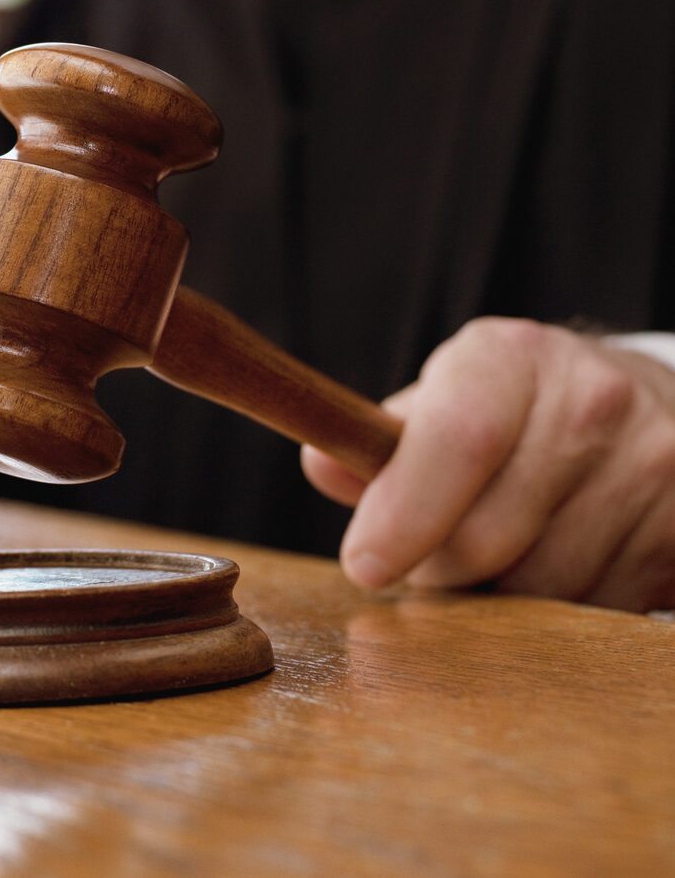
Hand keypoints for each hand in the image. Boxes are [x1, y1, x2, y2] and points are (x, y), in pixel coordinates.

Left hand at [302, 319, 674, 611]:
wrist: (644, 406)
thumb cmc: (514, 412)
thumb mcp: (445, 400)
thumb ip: (379, 442)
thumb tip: (323, 465)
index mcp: (510, 356)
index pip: (457, 438)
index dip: (405, 510)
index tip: (364, 564)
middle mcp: (592, 398)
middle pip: (489, 533)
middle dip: (439, 569)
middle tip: (428, 561)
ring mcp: (654, 461)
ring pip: (544, 585)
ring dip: (501, 596)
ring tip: (501, 553)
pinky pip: (602, 609)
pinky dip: (564, 610)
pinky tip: (561, 563)